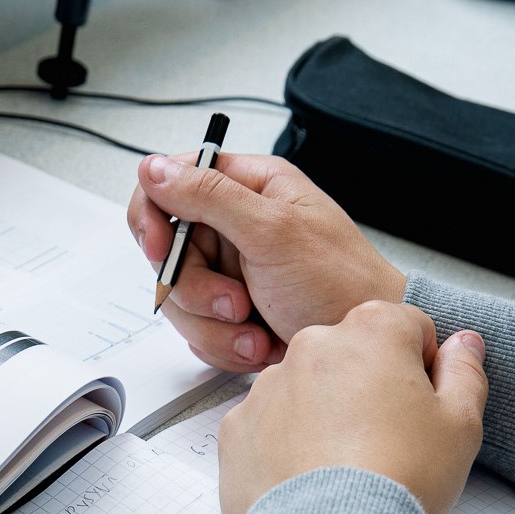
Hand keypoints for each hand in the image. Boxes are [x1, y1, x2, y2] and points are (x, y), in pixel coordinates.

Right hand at [128, 152, 406, 371]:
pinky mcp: (229, 311)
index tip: (159, 251)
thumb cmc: (340, 281)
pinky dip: (225, 344)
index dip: (153, 218)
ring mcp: (229, 271)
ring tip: (257, 330)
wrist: (361, 339)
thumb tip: (155, 169)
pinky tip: (260, 342)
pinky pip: (197, 329)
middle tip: (235, 303)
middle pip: (167, 253)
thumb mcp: (274, 230)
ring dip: (215, 325)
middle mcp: (233, 226)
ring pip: (179, 299)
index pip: (168, 185)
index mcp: (246, 187)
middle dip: (197, 290)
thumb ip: (210, 196)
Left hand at [218, 301, 487, 513]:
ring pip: (303, 389)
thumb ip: (464, 372)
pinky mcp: (235, 427)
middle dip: (366, 386)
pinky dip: (282, 444)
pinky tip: (305, 477)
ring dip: (321, 413)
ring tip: (340, 466)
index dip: (420, 367)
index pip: (406, 327)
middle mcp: (310, 346)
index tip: (419, 405)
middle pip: (349, 354)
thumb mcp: (460, 425)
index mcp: (370, 331)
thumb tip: (461, 345)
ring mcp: (266, 386)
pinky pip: (266, 425)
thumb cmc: (398, 481)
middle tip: (382, 442)